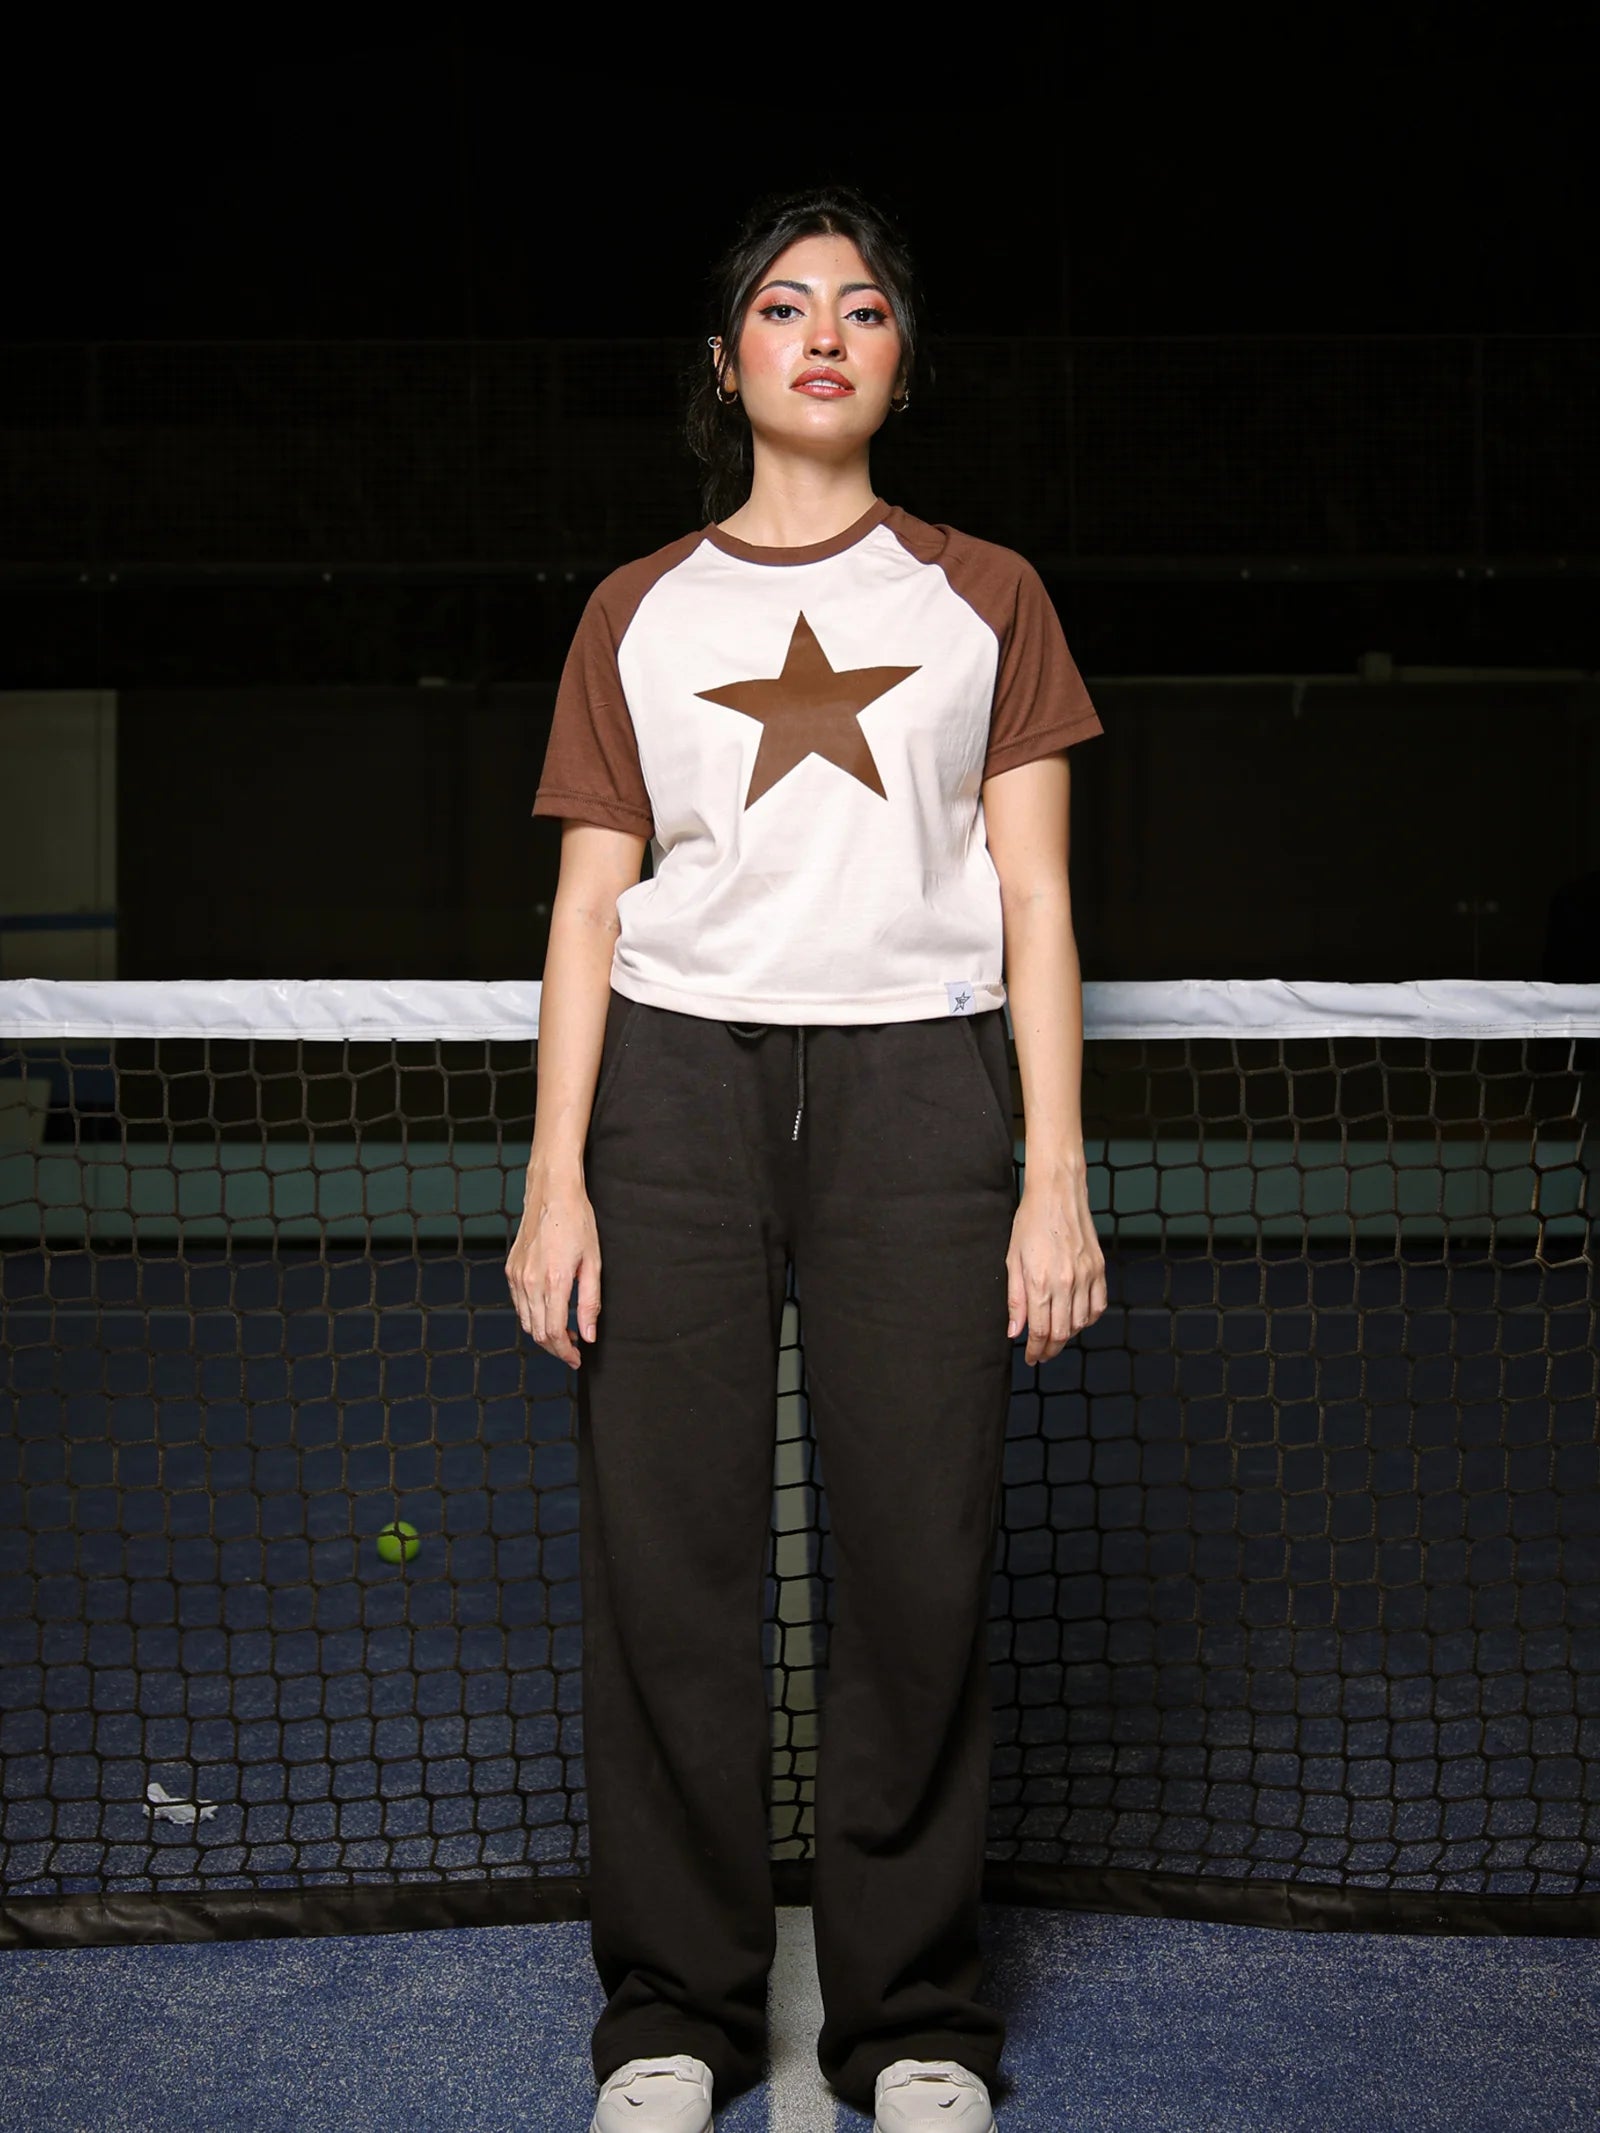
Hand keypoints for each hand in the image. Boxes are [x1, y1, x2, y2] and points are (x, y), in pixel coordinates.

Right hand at [505, 1165, 600, 1369]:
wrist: (552, 1193)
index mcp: (553, 1282)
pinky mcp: (511, 1270)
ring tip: (566, 1333)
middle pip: (537, 1333)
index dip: (566, 1352)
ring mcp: (517, 1276)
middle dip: (556, 1348)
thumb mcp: (593, 1263)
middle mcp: (530, 1282)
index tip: (578, 1358)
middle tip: (574, 1350)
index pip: (554, 1333)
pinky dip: (532, 1316)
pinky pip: (519, 1304)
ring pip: (526, 1321)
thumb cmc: (577, 1222)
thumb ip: (590, 1302)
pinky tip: (550, 1312)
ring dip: (544, 1334)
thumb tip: (589, 1335)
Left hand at [1007, 1160, 1106, 1365]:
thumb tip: (1015, 1331)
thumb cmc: (1030, 1222)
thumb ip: (1015, 1299)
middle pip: (1062, 1333)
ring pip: (1081, 1323)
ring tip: (1056, 1336)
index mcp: (1040, 1282)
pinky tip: (1077, 1319)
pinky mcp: (1099, 1269)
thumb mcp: (1013, 1259)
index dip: (1035, 1350)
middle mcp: (1065, 1282)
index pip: (1040, 1331)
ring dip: (1068, 1336)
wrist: (1057, 1194)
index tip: (1031, 1357)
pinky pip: (1098, 1306)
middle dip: (1050, 1349)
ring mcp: (1085, 1276)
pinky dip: (1088, 1319)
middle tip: (1041, 1354)